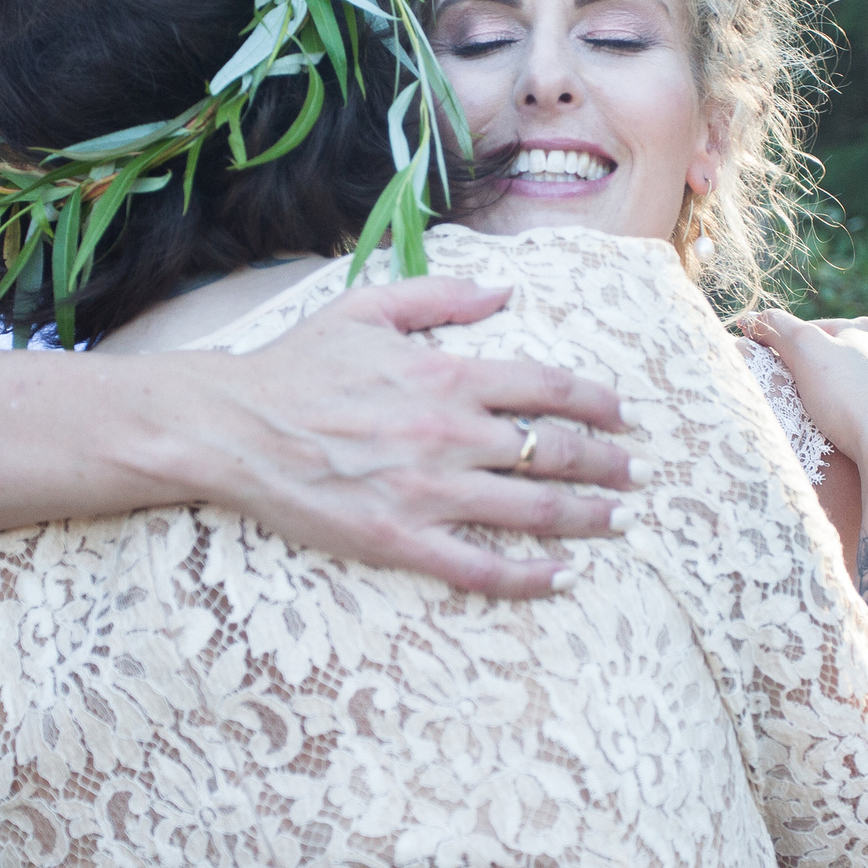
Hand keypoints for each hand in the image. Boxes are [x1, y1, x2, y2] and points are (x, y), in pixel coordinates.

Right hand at [176, 277, 638, 599]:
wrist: (233, 427)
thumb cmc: (297, 366)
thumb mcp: (367, 307)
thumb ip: (441, 296)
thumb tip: (504, 290)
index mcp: (444, 375)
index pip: (547, 387)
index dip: (596, 402)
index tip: (621, 414)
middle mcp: (447, 434)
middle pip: (555, 451)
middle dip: (608, 464)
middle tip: (635, 472)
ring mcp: (426, 492)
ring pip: (531, 509)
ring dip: (587, 516)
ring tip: (618, 520)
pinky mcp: (399, 540)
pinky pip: (480, 567)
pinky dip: (529, 576)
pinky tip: (561, 577)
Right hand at [743, 310, 867, 465]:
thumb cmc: (847, 396)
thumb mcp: (803, 350)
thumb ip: (776, 327)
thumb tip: (751, 319)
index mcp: (862, 329)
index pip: (810, 330)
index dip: (784, 347)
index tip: (768, 368)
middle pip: (836, 355)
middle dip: (813, 370)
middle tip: (792, 394)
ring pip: (858, 381)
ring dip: (837, 392)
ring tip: (819, 413)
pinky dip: (859, 413)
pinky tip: (848, 428)